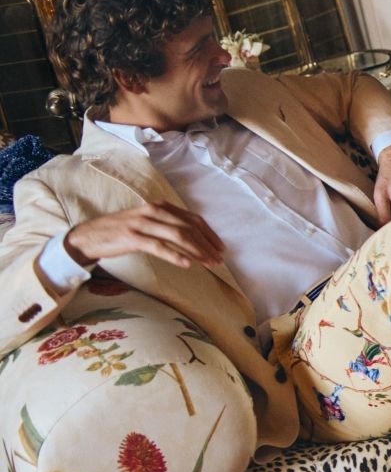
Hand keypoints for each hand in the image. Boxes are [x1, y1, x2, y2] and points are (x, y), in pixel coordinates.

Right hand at [64, 203, 224, 269]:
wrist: (89, 236)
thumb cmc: (121, 232)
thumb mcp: (148, 223)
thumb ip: (168, 226)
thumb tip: (195, 240)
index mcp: (160, 207)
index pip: (192, 219)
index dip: (209, 234)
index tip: (221, 248)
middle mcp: (153, 212)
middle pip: (189, 227)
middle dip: (207, 244)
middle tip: (219, 259)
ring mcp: (142, 224)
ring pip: (178, 236)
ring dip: (197, 251)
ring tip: (209, 263)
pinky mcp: (132, 237)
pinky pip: (158, 246)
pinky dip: (175, 255)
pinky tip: (188, 264)